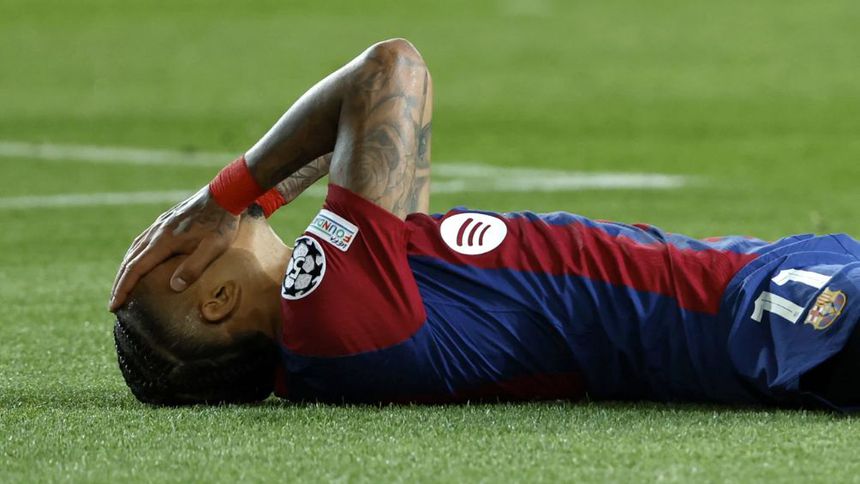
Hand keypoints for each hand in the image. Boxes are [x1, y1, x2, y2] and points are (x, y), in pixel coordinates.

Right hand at [109, 186, 239, 310]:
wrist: (224, 194)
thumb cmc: (221, 223)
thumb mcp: (214, 247)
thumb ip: (193, 267)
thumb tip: (173, 287)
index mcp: (164, 240)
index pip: (136, 268)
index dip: (124, 288)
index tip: (114, 305)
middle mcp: (156, 232)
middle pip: (130, 260)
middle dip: (120, 283)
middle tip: (113, 302)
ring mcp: (160, 224)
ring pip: (135, 249)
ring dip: (126, 269)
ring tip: (122, 285)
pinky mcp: (166, 220)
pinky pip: (143, 240)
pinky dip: (135, 254)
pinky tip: (139, 259)